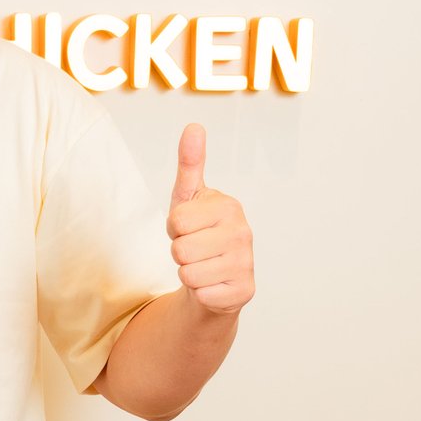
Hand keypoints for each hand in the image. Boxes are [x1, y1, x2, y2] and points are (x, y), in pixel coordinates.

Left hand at [166, 124, 254, 314]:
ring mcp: (246, 263)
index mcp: (229, 206)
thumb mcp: (189, 198)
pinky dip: (200, 293)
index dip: (175, 228)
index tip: (188, 229)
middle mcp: (243, 233)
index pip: (177, 221)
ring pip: (188, 273)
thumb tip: (193, 126)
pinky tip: (212, 284)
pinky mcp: (243, 292)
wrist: (214, 277)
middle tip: (195, 250)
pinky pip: (201, 294)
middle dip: (179, 253)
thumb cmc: (198, 233)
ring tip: (202, 265)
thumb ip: (190, 163)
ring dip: (188, 273)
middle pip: (180, 249)